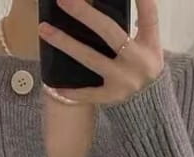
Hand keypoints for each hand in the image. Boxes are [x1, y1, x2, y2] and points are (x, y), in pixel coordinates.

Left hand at [37, 0, 163, 104]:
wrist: (150, 109)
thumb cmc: (143, 70)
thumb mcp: (148, 48)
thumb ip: (137, 27)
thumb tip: (102, 8)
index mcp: (150, 45)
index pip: (148, 15)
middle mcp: (138, 61)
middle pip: (109, 32)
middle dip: (85, 13)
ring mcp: (123, 81)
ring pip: (90, 58)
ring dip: (65, 42)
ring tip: (44, 29)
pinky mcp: (111, 98)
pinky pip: (87, 93)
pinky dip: (70, 90)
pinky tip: (52, 84)